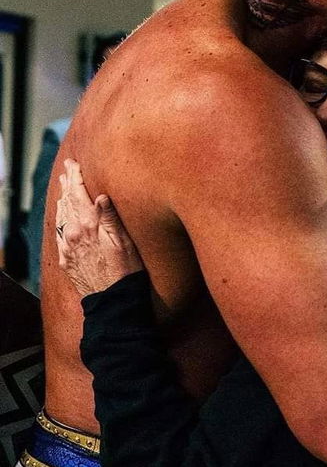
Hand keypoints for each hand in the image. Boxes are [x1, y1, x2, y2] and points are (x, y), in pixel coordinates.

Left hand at [56, 159, 142, 296]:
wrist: (113, 302)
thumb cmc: (126, 271)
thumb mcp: (124, 242)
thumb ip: (111, 218)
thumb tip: (101, 196)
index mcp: (89, 226)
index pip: (79, 194)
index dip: (76, 177)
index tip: (74, 163)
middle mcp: (74, 234)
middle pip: (68, 202)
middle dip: (67, 183)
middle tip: (67, 168)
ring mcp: (67, 247)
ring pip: (61, 216)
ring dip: (62, 198)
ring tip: (63, 186)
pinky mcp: (66, 259)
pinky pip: (59, 233)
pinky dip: (60, 218)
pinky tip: (62, 214)